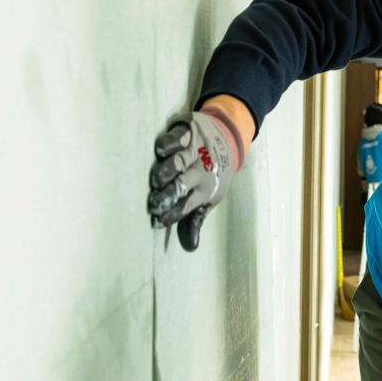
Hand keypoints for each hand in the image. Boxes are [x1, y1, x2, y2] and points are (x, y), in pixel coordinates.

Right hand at [147, 109, 242, 250]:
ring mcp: (195, 150)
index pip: (187, 205)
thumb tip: (190, 247)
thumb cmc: (213, 173)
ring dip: (167, 172)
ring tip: (156, 181)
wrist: (227, 138)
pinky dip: (170, 143)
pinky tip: (161, 151)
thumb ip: (195, 220)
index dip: (172, 214)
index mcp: (206, 189)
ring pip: (180, 162)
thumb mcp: (209, 197)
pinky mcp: (188, 132)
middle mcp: (201, 170)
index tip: (157, 221)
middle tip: (154, 204)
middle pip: (182, 185)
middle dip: (168, 196)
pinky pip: (178, 138)